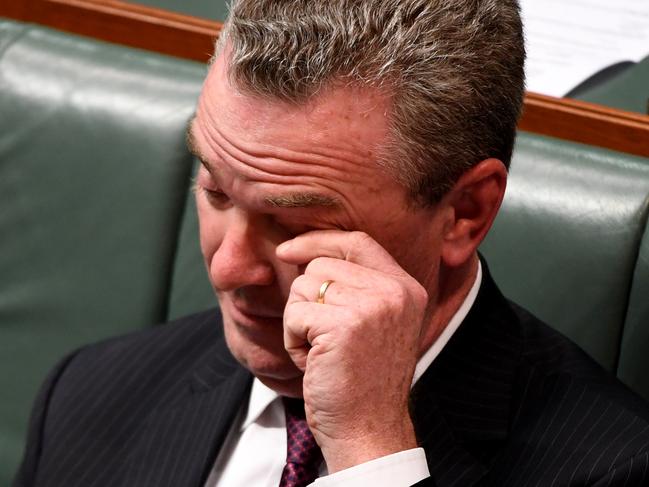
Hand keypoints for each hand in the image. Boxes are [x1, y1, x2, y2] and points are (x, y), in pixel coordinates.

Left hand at [276, 230, 428, 471]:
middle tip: (323, 338)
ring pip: (303, 287)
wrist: (369, 431)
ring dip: (299, 322)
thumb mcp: (375, 324)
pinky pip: (294, 313)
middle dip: (306, 301)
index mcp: (406, 287)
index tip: (287, 250)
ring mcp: (372, 306)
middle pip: (321, 265)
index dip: (318, 241)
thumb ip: (358, 286)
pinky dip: (292, 340)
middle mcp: (394, 291)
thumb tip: (307, 255)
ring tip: (322, 353)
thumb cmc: (363, 381)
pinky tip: (314, 363)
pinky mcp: (343, 325)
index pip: (357, 241)